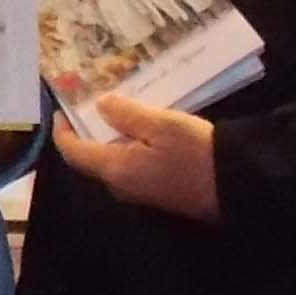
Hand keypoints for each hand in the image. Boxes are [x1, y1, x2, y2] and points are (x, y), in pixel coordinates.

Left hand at [50, 90, 219, 222]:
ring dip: (107, 138)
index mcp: (115, 169)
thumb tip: (100, 105)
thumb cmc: (195, 153)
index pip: (74, 152)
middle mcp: (120, 185)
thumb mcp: (161, 125)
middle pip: (90, 159)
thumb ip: (127, 114)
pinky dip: (125, 146)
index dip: (62, 131)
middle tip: (88, 103)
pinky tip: (137, 128)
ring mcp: (138, 191)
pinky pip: (129, 166)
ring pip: (111, 162)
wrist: (234, 186)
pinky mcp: (156, 191)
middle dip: (85, 131)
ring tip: (113, 110)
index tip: (61, 109)